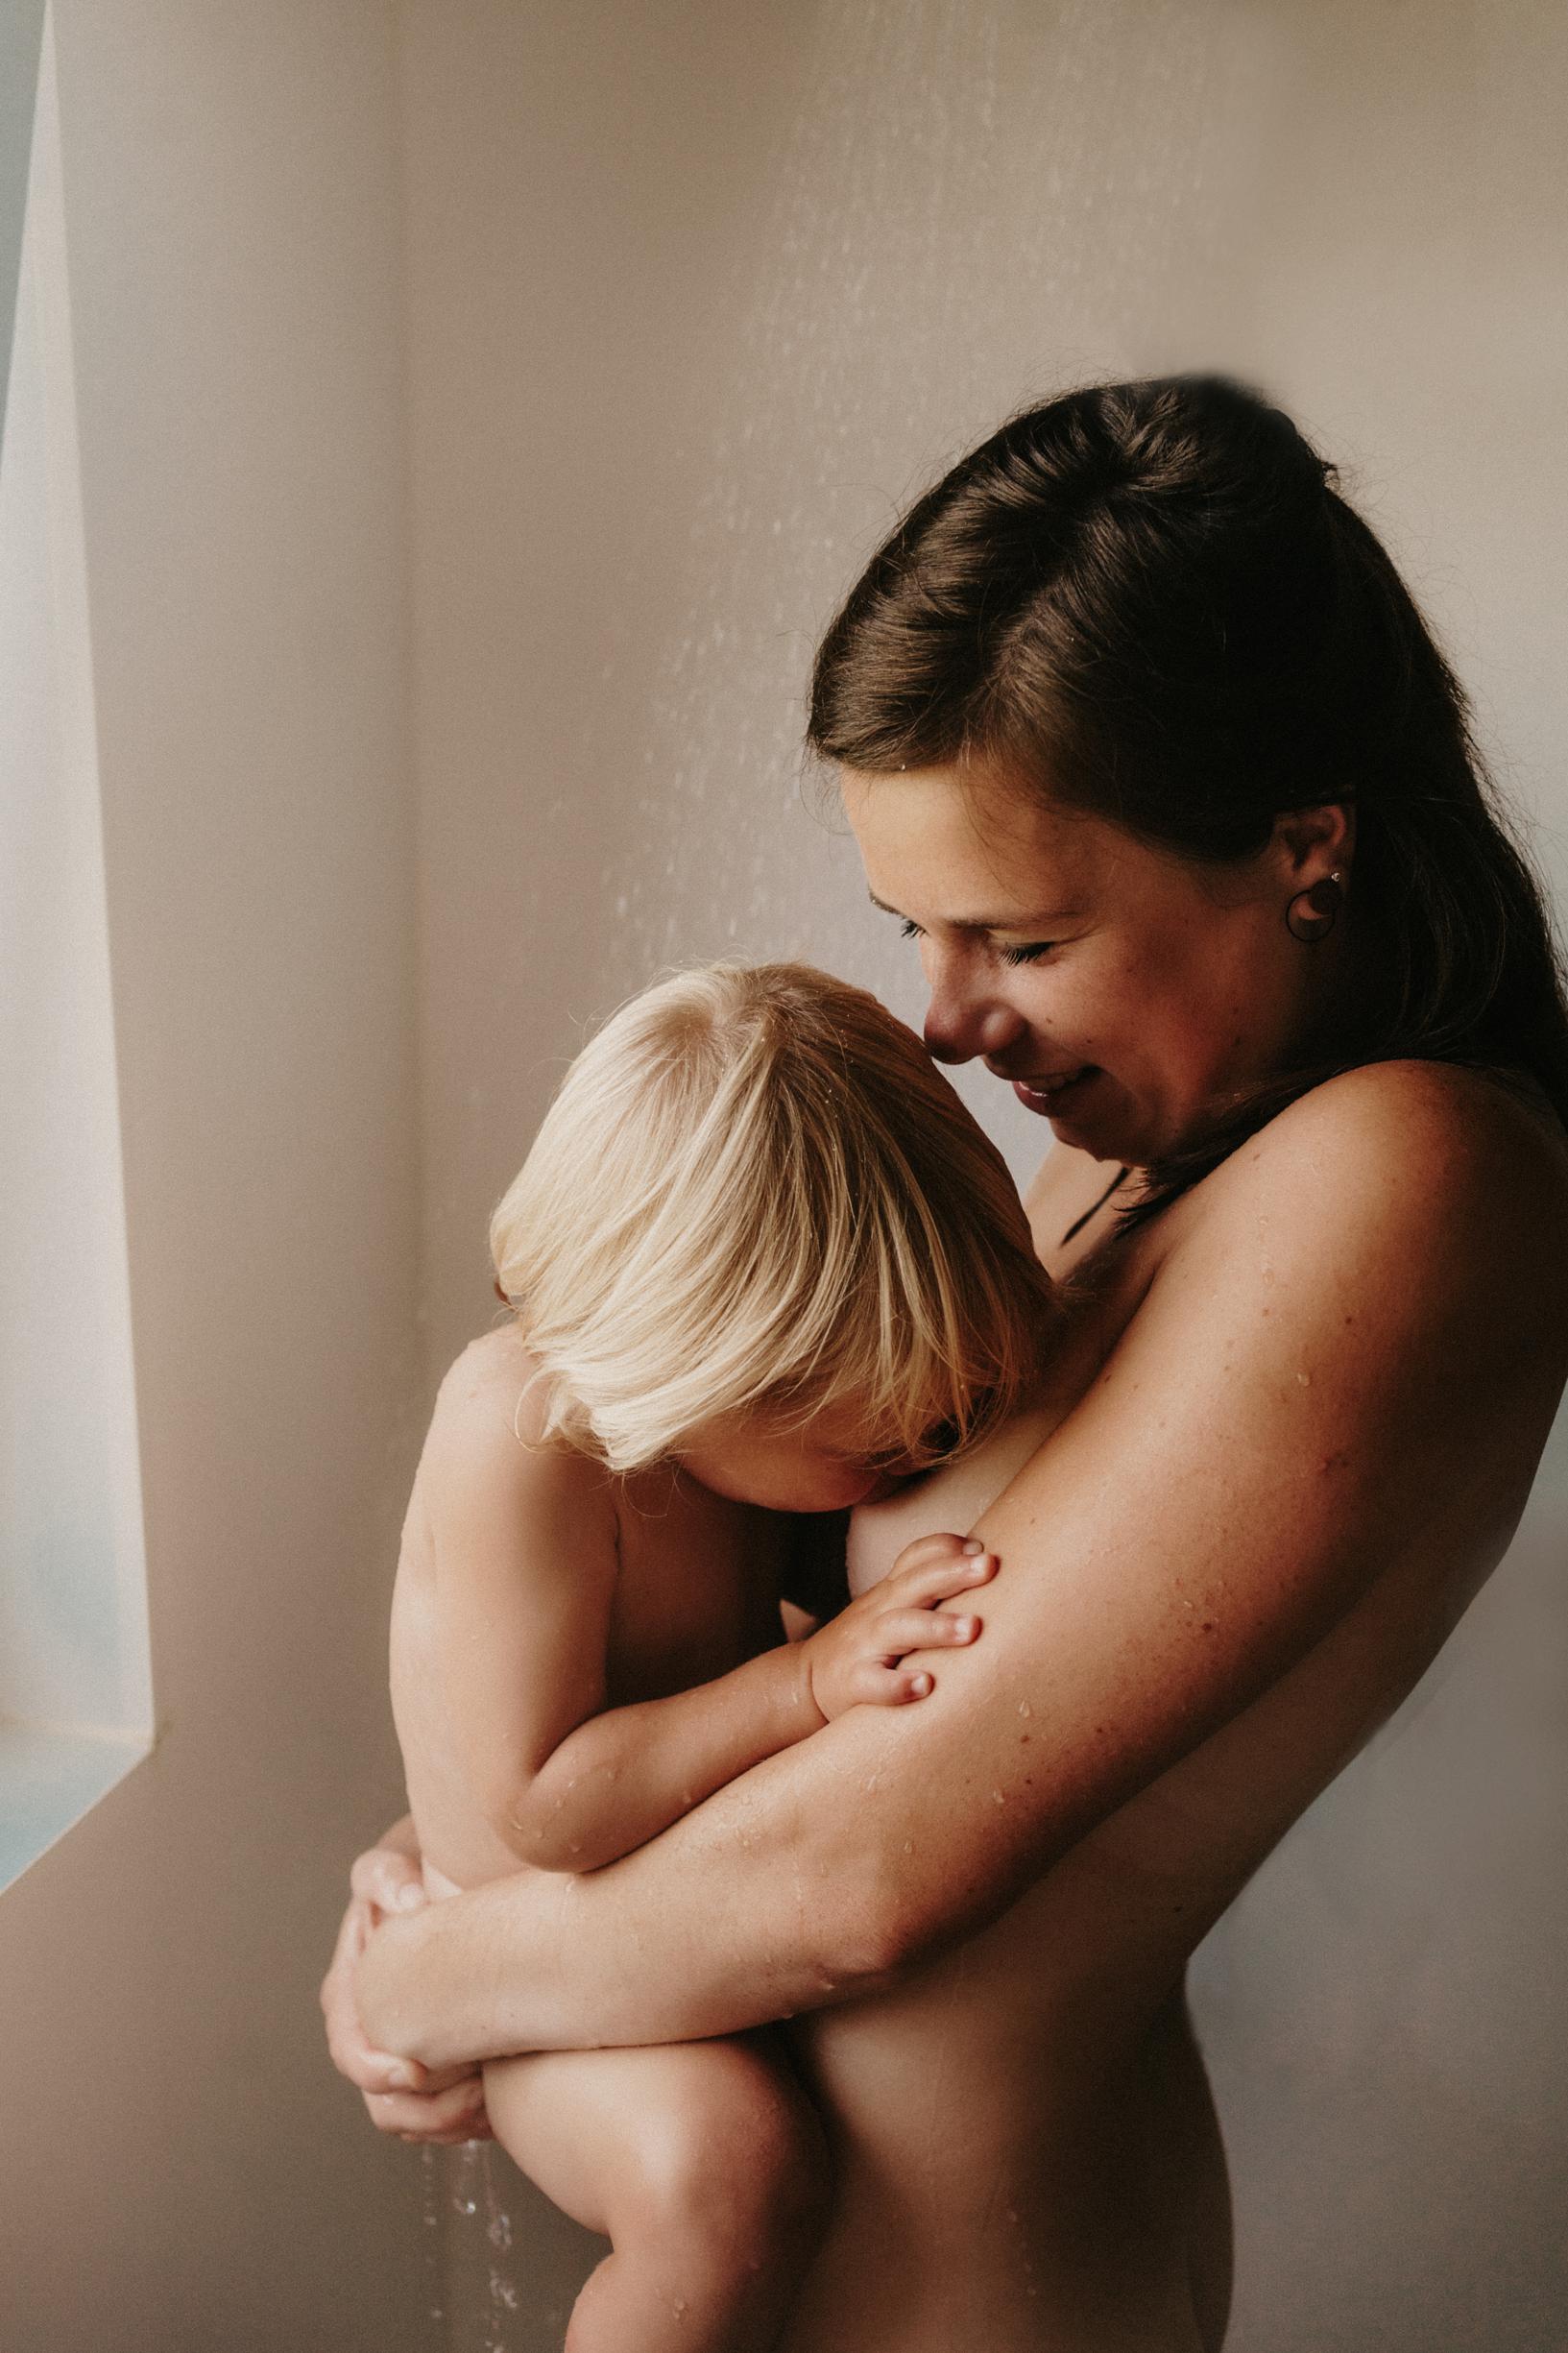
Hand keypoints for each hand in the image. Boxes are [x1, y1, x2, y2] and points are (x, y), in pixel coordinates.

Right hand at [320, 1840, 492, 2145]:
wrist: (435, 1890)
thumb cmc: (408, 1880)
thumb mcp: (388, 1870)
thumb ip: (385, 1877)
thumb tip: (407, 1898)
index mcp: (347, 1997)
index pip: (352, 2054)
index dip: (378, 2071)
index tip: (416, 2070)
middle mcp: (367, 2038)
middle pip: (384, 2106)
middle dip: (428, 2109)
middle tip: (476, 2092)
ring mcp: (398, 2060)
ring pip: (414, 2121)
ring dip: (452, 2123)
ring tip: (494, 2101)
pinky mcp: (433, 2072)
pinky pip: (442, 2120)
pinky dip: (469, 2122)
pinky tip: (503, 2103)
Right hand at [801, 1533, 995, 1720]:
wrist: (808, 1680)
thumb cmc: (868, 1641)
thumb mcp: (893, 1605)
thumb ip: (931, 1585)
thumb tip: (982, 1557)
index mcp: (893, 1591)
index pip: (917, 1557)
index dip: (948, 1548)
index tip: (983, 1549)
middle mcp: (880, 1611)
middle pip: (916, 1583)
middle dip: (953, 1573)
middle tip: (990, 1566)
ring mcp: (865, 1645)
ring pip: (899, 1628)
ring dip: (936, 1627)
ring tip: (972, 1629)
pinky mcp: (854, 1683)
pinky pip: (875, 1683)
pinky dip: (899, 1685)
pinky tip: (925, 1686)